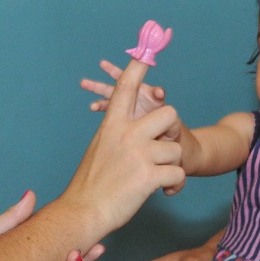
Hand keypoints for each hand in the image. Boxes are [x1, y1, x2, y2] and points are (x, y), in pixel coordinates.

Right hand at [82, 58, 186, 194]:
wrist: (82, 213)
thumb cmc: (90, 185)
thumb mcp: (100, 149)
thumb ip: (117, 134)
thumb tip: (134, 130)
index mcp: (112, 125)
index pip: (126, 86)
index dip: (138, 65)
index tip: (148, 47)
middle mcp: (126, 134)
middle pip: (168, 113)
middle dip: (172, 132)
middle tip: (163, 149)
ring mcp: (138, 154)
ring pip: (175, 150)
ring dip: (171, 167)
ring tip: (157, 180)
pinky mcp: (149, 176)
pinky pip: (178, 173)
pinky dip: (175, 185)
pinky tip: (164, 191)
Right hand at [82, 59, 168, 120]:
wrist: (160, 129)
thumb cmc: (160, 112)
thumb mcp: (158, 102)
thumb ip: (157, 96)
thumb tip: (159, 92)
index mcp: (135, 88)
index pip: (122, 78)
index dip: (112, 70)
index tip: (102, 64)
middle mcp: (127, 96)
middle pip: (109, 89)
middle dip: (96, 86)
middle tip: (83, 83)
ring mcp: (123, 108)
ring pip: (107, 103)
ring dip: (97, 102)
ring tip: (91, 106)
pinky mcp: (121, 118)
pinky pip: (110, 115)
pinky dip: (103, 114)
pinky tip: (95, 113)